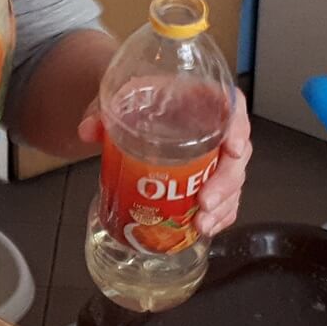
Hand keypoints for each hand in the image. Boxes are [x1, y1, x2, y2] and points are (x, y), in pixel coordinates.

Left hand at [76, 86, 253, 237]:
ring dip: (223, 205)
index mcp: (202, 96)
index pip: (233, 105)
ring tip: (202, 224)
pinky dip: (220, 215)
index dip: (239, 127)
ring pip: (234, 180)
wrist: (134, 109)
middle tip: (205, 202)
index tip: (232, 149)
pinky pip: (226, 197)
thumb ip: (102, 111)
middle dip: (226, 182)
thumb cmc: (137, 98)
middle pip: (237, 152)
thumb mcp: (119, 97)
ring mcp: (215, 154)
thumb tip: (87, 131)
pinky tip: (205, 229)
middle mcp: (216, 125)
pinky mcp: (209, 176)